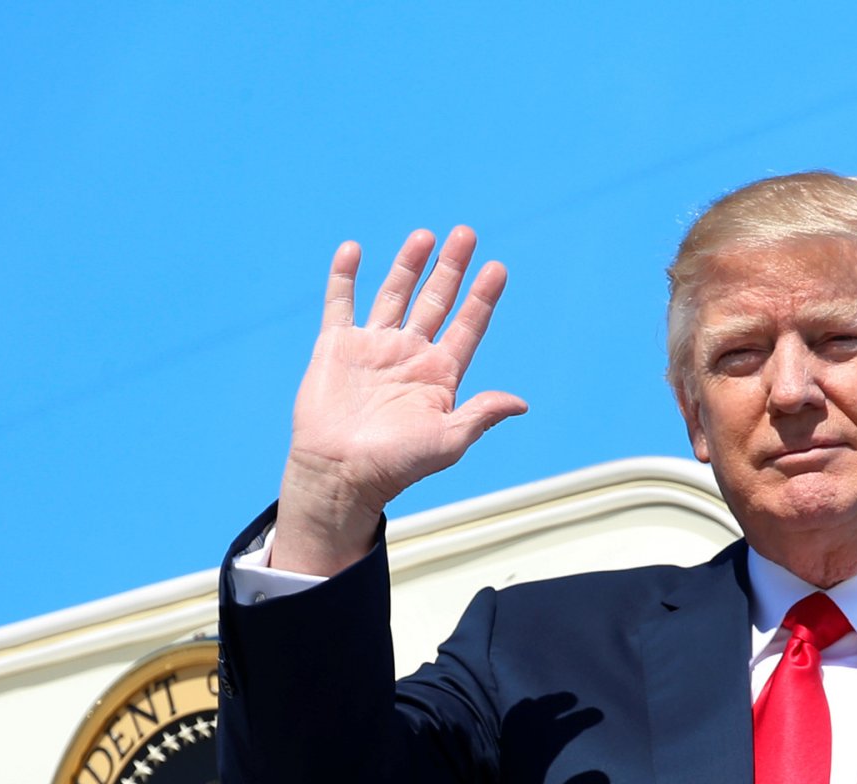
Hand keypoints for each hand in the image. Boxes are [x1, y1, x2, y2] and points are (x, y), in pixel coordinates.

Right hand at [273, 227, 525, 575]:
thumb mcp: (447, 442)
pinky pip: (341, 304)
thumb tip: (520, 403)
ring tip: (426, 235)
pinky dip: (345, 277)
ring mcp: (373, 348)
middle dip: (451, 269)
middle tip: (466, 234)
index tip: (497, 268)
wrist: (339, 475)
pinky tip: (353, 250)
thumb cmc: (395, 466)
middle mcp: (409, 356)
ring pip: (395, 295)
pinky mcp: (336, 347)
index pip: (467, 326)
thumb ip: (480, 415)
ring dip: (409, 264)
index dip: (482, 298)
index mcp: (440, 375)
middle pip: (436, 302)